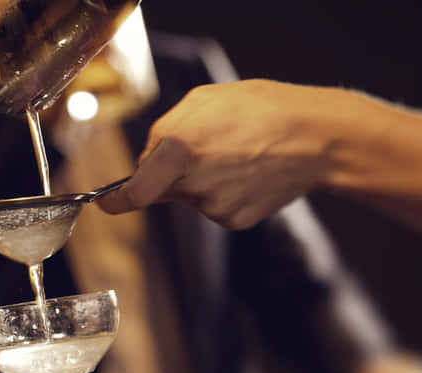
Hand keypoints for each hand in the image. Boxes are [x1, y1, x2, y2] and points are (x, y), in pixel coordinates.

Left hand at [97, 79, 341, 227]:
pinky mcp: (234, 220)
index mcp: (179, 150)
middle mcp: (194, 185)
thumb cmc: (260, 110)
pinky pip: (212, 207)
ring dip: (199, 180)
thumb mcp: (202, 102)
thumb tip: (145, 162)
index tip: (105, 204)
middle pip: (162, 188)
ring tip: (236, 154)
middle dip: (169, 174)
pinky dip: (222, 193)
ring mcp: (215, 207)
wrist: (317, 139)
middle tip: (205, 149)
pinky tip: (247, 173)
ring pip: (189, 197)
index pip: (134, 192)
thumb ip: (164, 131)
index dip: (115, 201)